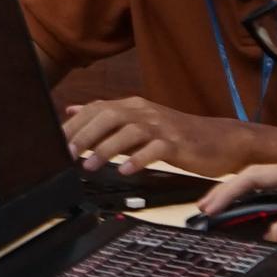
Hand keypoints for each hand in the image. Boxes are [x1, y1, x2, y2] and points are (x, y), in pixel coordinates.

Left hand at [61, 95, 256, 178]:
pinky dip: (138, 159)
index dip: (74, 123)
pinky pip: (155, 149)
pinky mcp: (178, 143)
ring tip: (89, 166)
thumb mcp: (139, 120)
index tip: (55, 141)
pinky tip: (125, 170)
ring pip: (129, 131)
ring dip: (106, 149)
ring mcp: (162, 127)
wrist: (221, 140)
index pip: (97, 108)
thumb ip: (106, 116)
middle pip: (109, 116)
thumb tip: (71, 110)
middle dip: (84, 134)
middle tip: (67, 154)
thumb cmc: (177, 134)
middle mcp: (145, 112)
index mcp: (133, 106)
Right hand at [202, 158, 276, 264]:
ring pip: (265, 183)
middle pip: (257, 175)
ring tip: (217, 212)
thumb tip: (265, 233)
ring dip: (241, 197)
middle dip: (228, 192)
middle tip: (204, 211)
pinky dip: (257, 202)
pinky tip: (245, 214)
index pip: (257, 176)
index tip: (211, 209)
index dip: (230, 193)